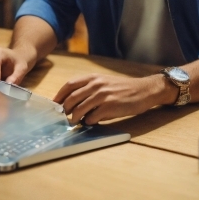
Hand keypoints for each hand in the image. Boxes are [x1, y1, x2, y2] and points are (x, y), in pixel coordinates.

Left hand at [53, 73, 176, 124]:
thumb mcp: (105, 82)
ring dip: (75, 118)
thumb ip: (89, 88)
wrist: (144, 90)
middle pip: (71, 98)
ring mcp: (102, 95)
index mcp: (93, 77)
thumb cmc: (123, 88)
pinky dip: (88, 122)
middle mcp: (96, 84)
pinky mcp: (109, 107)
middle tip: (64, 117)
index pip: (69, 85)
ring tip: (76, 122)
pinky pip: (91, 118)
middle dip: (65, 110)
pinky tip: (92, 121)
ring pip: (79, 110)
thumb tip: (72, 102)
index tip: (54, 104)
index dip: (59, 96)